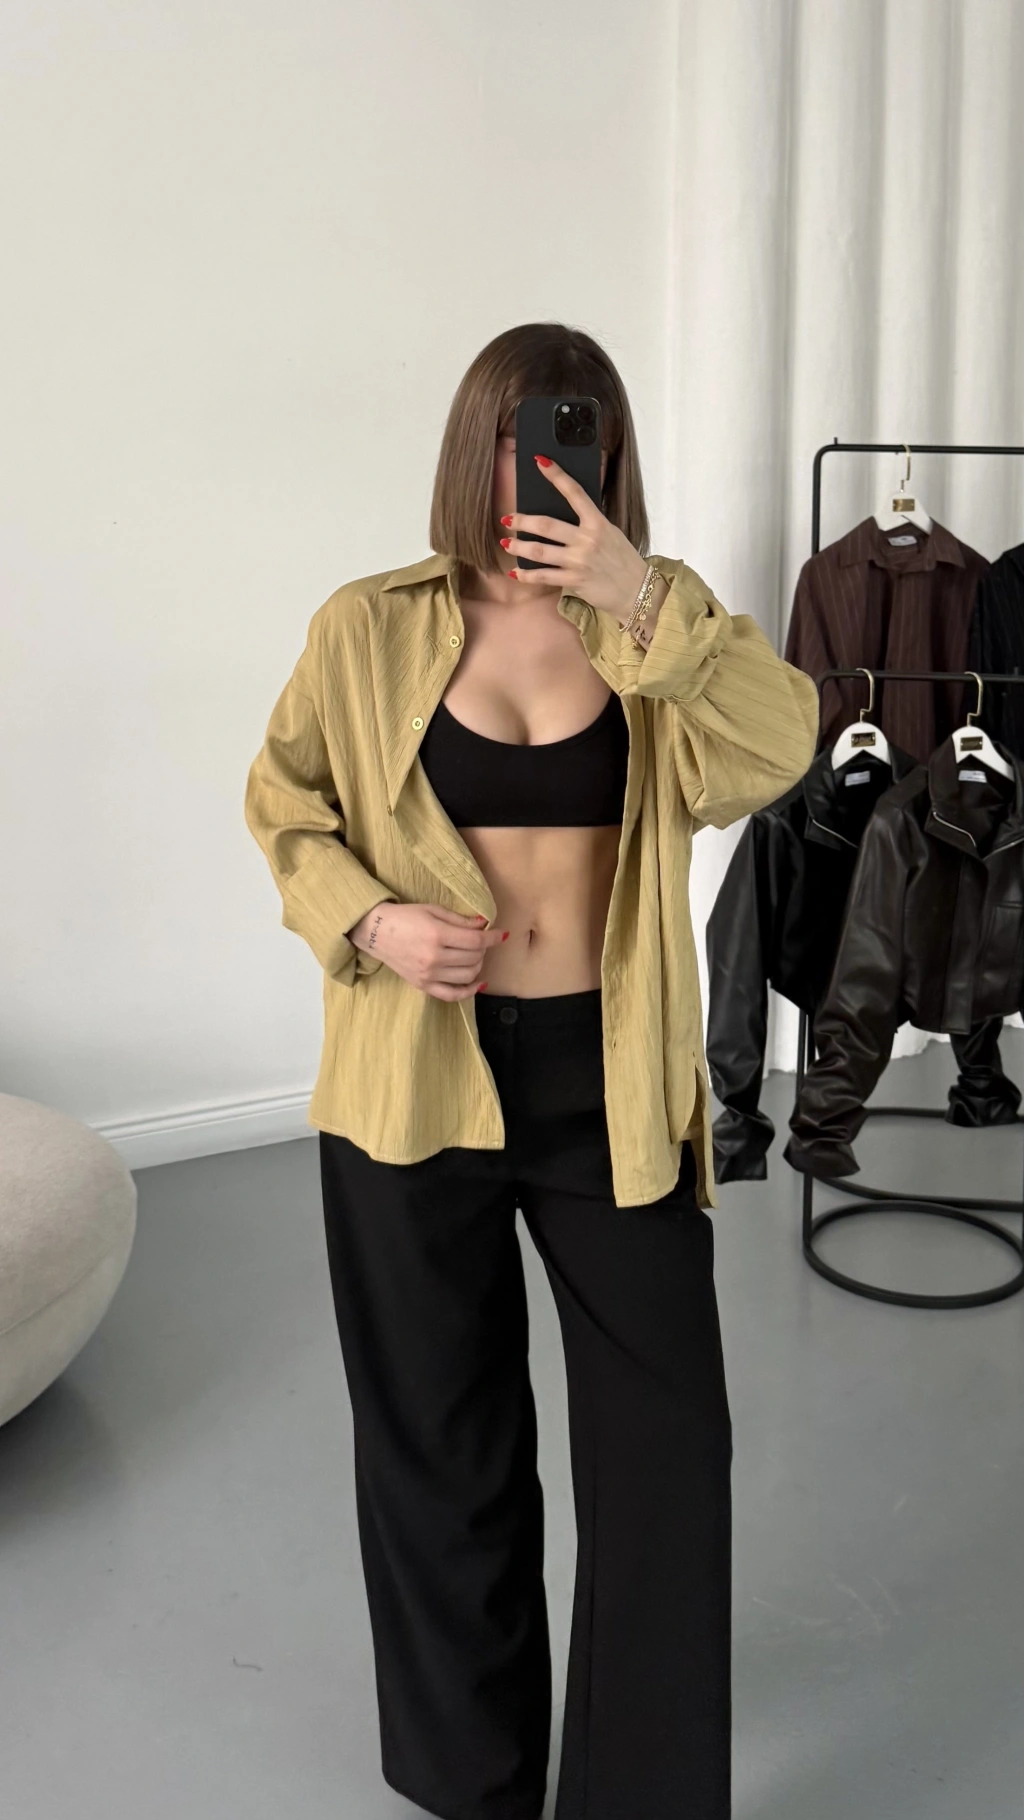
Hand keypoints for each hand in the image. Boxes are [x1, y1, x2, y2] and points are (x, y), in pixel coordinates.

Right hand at [347, 901, 508, 999]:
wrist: (376, 932)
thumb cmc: (405, 917)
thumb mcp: (433, 910)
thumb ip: (460, 920)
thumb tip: (484, 925)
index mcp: (437, 934)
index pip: (476, 940)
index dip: (493, 937)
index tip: (503, 935)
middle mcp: (434, 957)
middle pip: (474, 957)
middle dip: (484, 948)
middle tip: (480, 940)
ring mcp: (428, 974)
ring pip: (468, 975)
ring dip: (478, 965)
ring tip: (475, 955)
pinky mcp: (423, 985)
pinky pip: (452, 995)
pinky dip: (469, 991)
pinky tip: (479, 983)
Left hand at [502, 455, 649, 620]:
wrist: (638, 591)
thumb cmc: (623, 560)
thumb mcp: (611, 533)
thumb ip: (590, 522)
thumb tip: (565, 512)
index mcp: (598, 522)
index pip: (575, 492)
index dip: (556, 475)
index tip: (540, 461)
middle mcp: (587, 539)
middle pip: (547, 525)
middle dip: (522, 521)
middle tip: (507, 518)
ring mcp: (579, 561)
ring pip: (540, 551)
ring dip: (519, 546)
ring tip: (506, 543)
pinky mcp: (574, 580)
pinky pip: (544, 577)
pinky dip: (527, 575)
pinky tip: (516, 572)